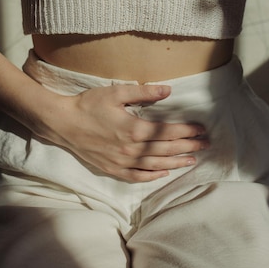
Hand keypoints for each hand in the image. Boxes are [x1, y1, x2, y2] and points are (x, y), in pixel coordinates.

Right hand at [39, 83, 207, 181]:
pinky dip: (152, 176)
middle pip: (166, 149)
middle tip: (206, 145)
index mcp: (135, 129)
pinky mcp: (112, 169)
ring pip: (155, 165)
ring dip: (176, 163)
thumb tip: (168, 90)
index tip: (201, 129)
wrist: (63, 123)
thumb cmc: (88, 105)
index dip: (188, 131)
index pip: (169, 131)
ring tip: (192, 161)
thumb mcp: (116, 92)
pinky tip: (164, 173)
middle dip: (189, 146)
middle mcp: (131, 149)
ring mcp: (122, 161)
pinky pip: (136, 176)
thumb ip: (144, 92)